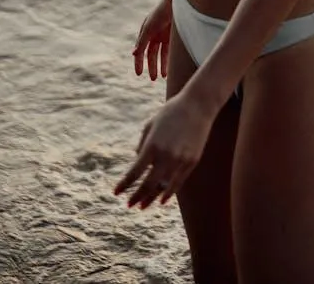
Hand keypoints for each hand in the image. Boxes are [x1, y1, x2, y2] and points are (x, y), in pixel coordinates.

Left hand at [113, 88, 213, 208]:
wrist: (198, 105)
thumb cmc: (171, 112)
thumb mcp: (151, 125)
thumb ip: (143, 146)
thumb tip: (139, 164)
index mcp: (151, 145)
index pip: (134, 172)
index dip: (124, 185)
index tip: (115, 193)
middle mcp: (165, 155)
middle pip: (147, 184)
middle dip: (136, 196)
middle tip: (128, 205)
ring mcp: (180, 160)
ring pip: (163, 187)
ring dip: (151, 198)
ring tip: (142, 206)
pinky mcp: (192, 161)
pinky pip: (178, 182)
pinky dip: (169, 193)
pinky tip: (162, 200)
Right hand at [132, 0, 172, 80]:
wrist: (177, 2)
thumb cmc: (161, 12)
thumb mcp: (149, 28)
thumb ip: (142, 41)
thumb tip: (133, 54)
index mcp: (146, 32)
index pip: (141, 51)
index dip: (139, 62)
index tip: (139, 74)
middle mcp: (155, 34)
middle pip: (152, 54)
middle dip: (152, 66)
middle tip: (152, 79)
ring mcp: (165, 35)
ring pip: (162, 54)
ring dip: (162, 65)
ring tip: (163, 76)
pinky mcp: (174, 36)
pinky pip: (171, 50)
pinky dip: (170, 59)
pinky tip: (172, 68)